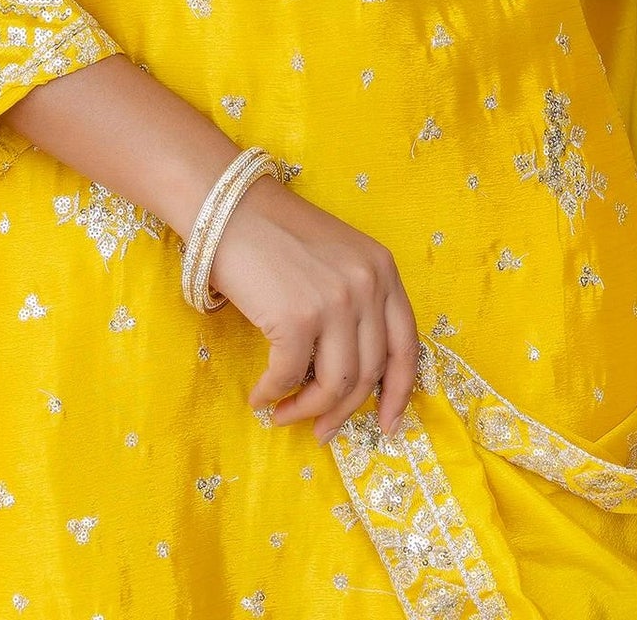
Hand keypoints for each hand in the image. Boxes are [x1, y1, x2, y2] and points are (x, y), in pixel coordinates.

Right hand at [208, 173, 420, 442]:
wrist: (229, 205)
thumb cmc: (276, 233)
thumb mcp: (336, 258)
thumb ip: (355, 302)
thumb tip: (354, 375)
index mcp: (383, 269)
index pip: (407, 345)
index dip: (400, 391)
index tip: (388, 423)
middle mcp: (367, 284)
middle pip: (370, 372)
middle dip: (344, 411)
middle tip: (322, 430)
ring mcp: (335, 301)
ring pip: (336, 384)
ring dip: (309, 410)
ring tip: (285, 414)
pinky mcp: (297, 318)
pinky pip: (289, 377)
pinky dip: (272, 394)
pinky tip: (260, 396)